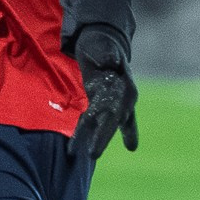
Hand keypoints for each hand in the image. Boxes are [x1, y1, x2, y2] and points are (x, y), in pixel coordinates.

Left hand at [69, 27, 137, 159]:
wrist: (99, 41)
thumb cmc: (104, 43)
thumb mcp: (105, 45)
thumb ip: (108, 53)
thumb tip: (111, 60)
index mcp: (126, 87)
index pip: (124, 109)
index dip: (123, 126)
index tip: (125, 142)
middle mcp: (120, 98)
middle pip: (112, 121)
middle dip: (103, 137)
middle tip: (94, 154)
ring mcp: (108, 102)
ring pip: (101, 124)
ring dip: (94, 139)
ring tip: (86, 157)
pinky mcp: (96, 101)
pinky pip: (90, 120)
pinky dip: (83, 132)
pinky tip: (74, 147)